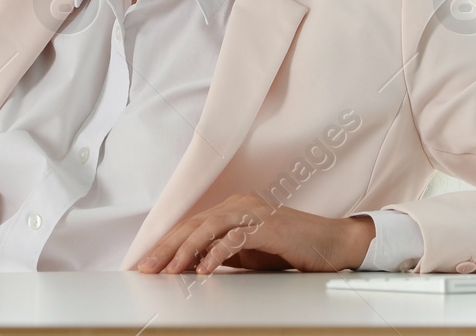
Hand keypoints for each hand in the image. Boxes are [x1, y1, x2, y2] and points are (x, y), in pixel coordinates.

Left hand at [137, 194, 375, 274]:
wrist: (330, 244)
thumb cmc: (289, 248)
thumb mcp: (248, 253)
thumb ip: (221, 252)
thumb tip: (190, 264)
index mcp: (232, 208)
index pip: (191, 225)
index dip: (165, 244)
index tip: (145, 263)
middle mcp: (239, 205)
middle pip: (194, 224)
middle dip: (166, 247)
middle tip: (146, 267)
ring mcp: (254, 213)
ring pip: (210, 228)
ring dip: (186, 250)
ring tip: (171, 270)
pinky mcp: (268, 227)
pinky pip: (236, 239)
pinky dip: (217, 254)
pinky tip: (204, 269)